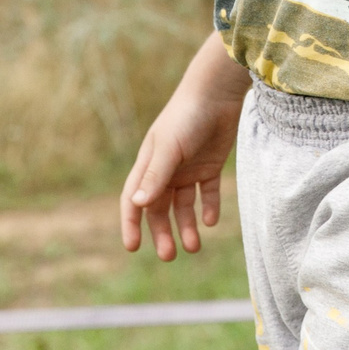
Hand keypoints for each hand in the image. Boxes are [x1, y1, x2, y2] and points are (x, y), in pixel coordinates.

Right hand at [120, 53, 247, 260]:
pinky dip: (208, 208)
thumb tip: (137, 205)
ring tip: (194, 246)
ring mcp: (188, 169)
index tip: (132, 247)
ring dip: (187, 226)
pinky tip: (211, 220)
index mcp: (149, 165)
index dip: (131, 224)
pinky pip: (207, 194)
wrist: (217, 93)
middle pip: (159, 209)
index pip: (134, 200)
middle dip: (162, 233)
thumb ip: (156, 176)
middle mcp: (166, 170)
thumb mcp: (169, 148)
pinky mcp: (210, 166)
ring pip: (183, 206)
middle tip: (169, 255)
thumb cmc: (187, 117)